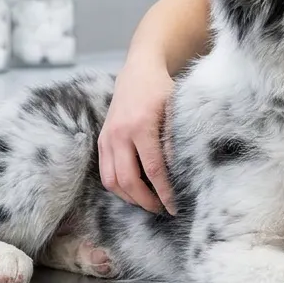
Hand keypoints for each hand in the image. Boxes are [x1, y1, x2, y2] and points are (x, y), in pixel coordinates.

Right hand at [97, 57, 176, 213]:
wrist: (137, 72)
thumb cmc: (161, 90)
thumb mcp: (176, 109)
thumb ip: (176, 139)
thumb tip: (182, 171)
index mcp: (140, 126)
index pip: (153, 169)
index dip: (165, 192)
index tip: (176, 206)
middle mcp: (119, 135)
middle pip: (128, 181)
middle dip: (146, 201)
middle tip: (163, 210)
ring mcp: (107, 138)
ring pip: (112, 181)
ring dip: (130, 198)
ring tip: (149, 203)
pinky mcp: (102, 141)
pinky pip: (106, 173)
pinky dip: (119, 187)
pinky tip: (135, 191)